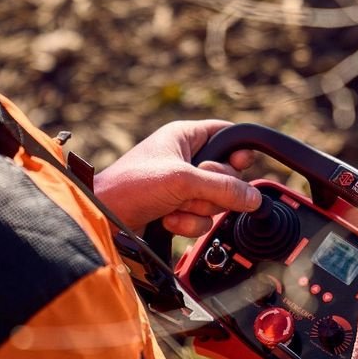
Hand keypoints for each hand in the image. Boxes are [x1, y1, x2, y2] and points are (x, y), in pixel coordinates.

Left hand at [93, 119, 260, 234]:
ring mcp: (181, 186)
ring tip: (172, 206)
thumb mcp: (183, 180)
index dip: (238, 152)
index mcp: (185, 136)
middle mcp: (185, 158)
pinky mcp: (176, 209)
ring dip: (196, 209)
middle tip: (189, 190)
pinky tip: (166, 220)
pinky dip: (185, 223)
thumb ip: (223, 187)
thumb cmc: (131, 185)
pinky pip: (200, 219)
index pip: (228, 135)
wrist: (102, 217)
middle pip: (227, 176)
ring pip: (215, 201)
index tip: (241, 164)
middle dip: (211, 190)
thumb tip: (255, 198)